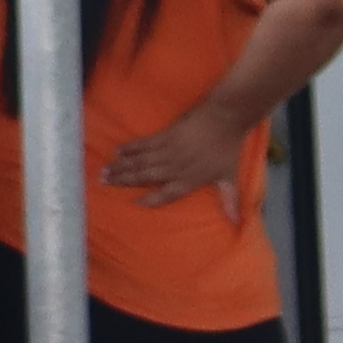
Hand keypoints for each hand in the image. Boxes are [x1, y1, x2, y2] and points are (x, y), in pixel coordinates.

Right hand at [103, 108, 251, 206]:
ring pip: (140, 162)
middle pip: (145, 177)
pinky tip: (117, 151)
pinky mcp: (165, 135)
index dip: (151, 200)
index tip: (136, 204)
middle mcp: (175, 168)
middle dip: (123, 181)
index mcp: (189, 180)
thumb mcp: (229, 176)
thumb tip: (238, 223)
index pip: (166, 194)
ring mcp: (168, 151)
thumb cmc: (227, 148)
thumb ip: (229, 200)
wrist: (225, 119)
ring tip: (104, 171)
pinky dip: (130, 148)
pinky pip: (143, 144)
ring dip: (121, 166)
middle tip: (104, 183)